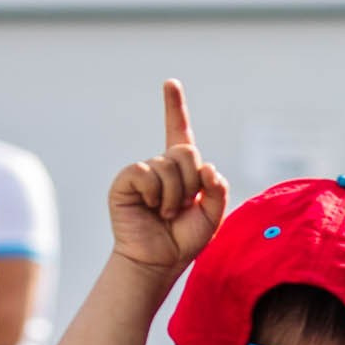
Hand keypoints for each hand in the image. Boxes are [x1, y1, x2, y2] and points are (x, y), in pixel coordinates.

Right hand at [107, 80, 229, 283]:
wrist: (158, 261)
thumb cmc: (184, 239)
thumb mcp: (213, 216)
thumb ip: (218, 191)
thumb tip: (209, 168)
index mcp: (183, 171)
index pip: (179, 133)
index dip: (174, 107)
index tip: (169, 83)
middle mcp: (161, 166)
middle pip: (186, 151)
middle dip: (192, 183)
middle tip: (182, 206)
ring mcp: (142, 172)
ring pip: (169, 166)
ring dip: (173, 196)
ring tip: (165, 213)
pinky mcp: (126, 180)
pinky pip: (146, 173)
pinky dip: (154, 193)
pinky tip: (149, 208)